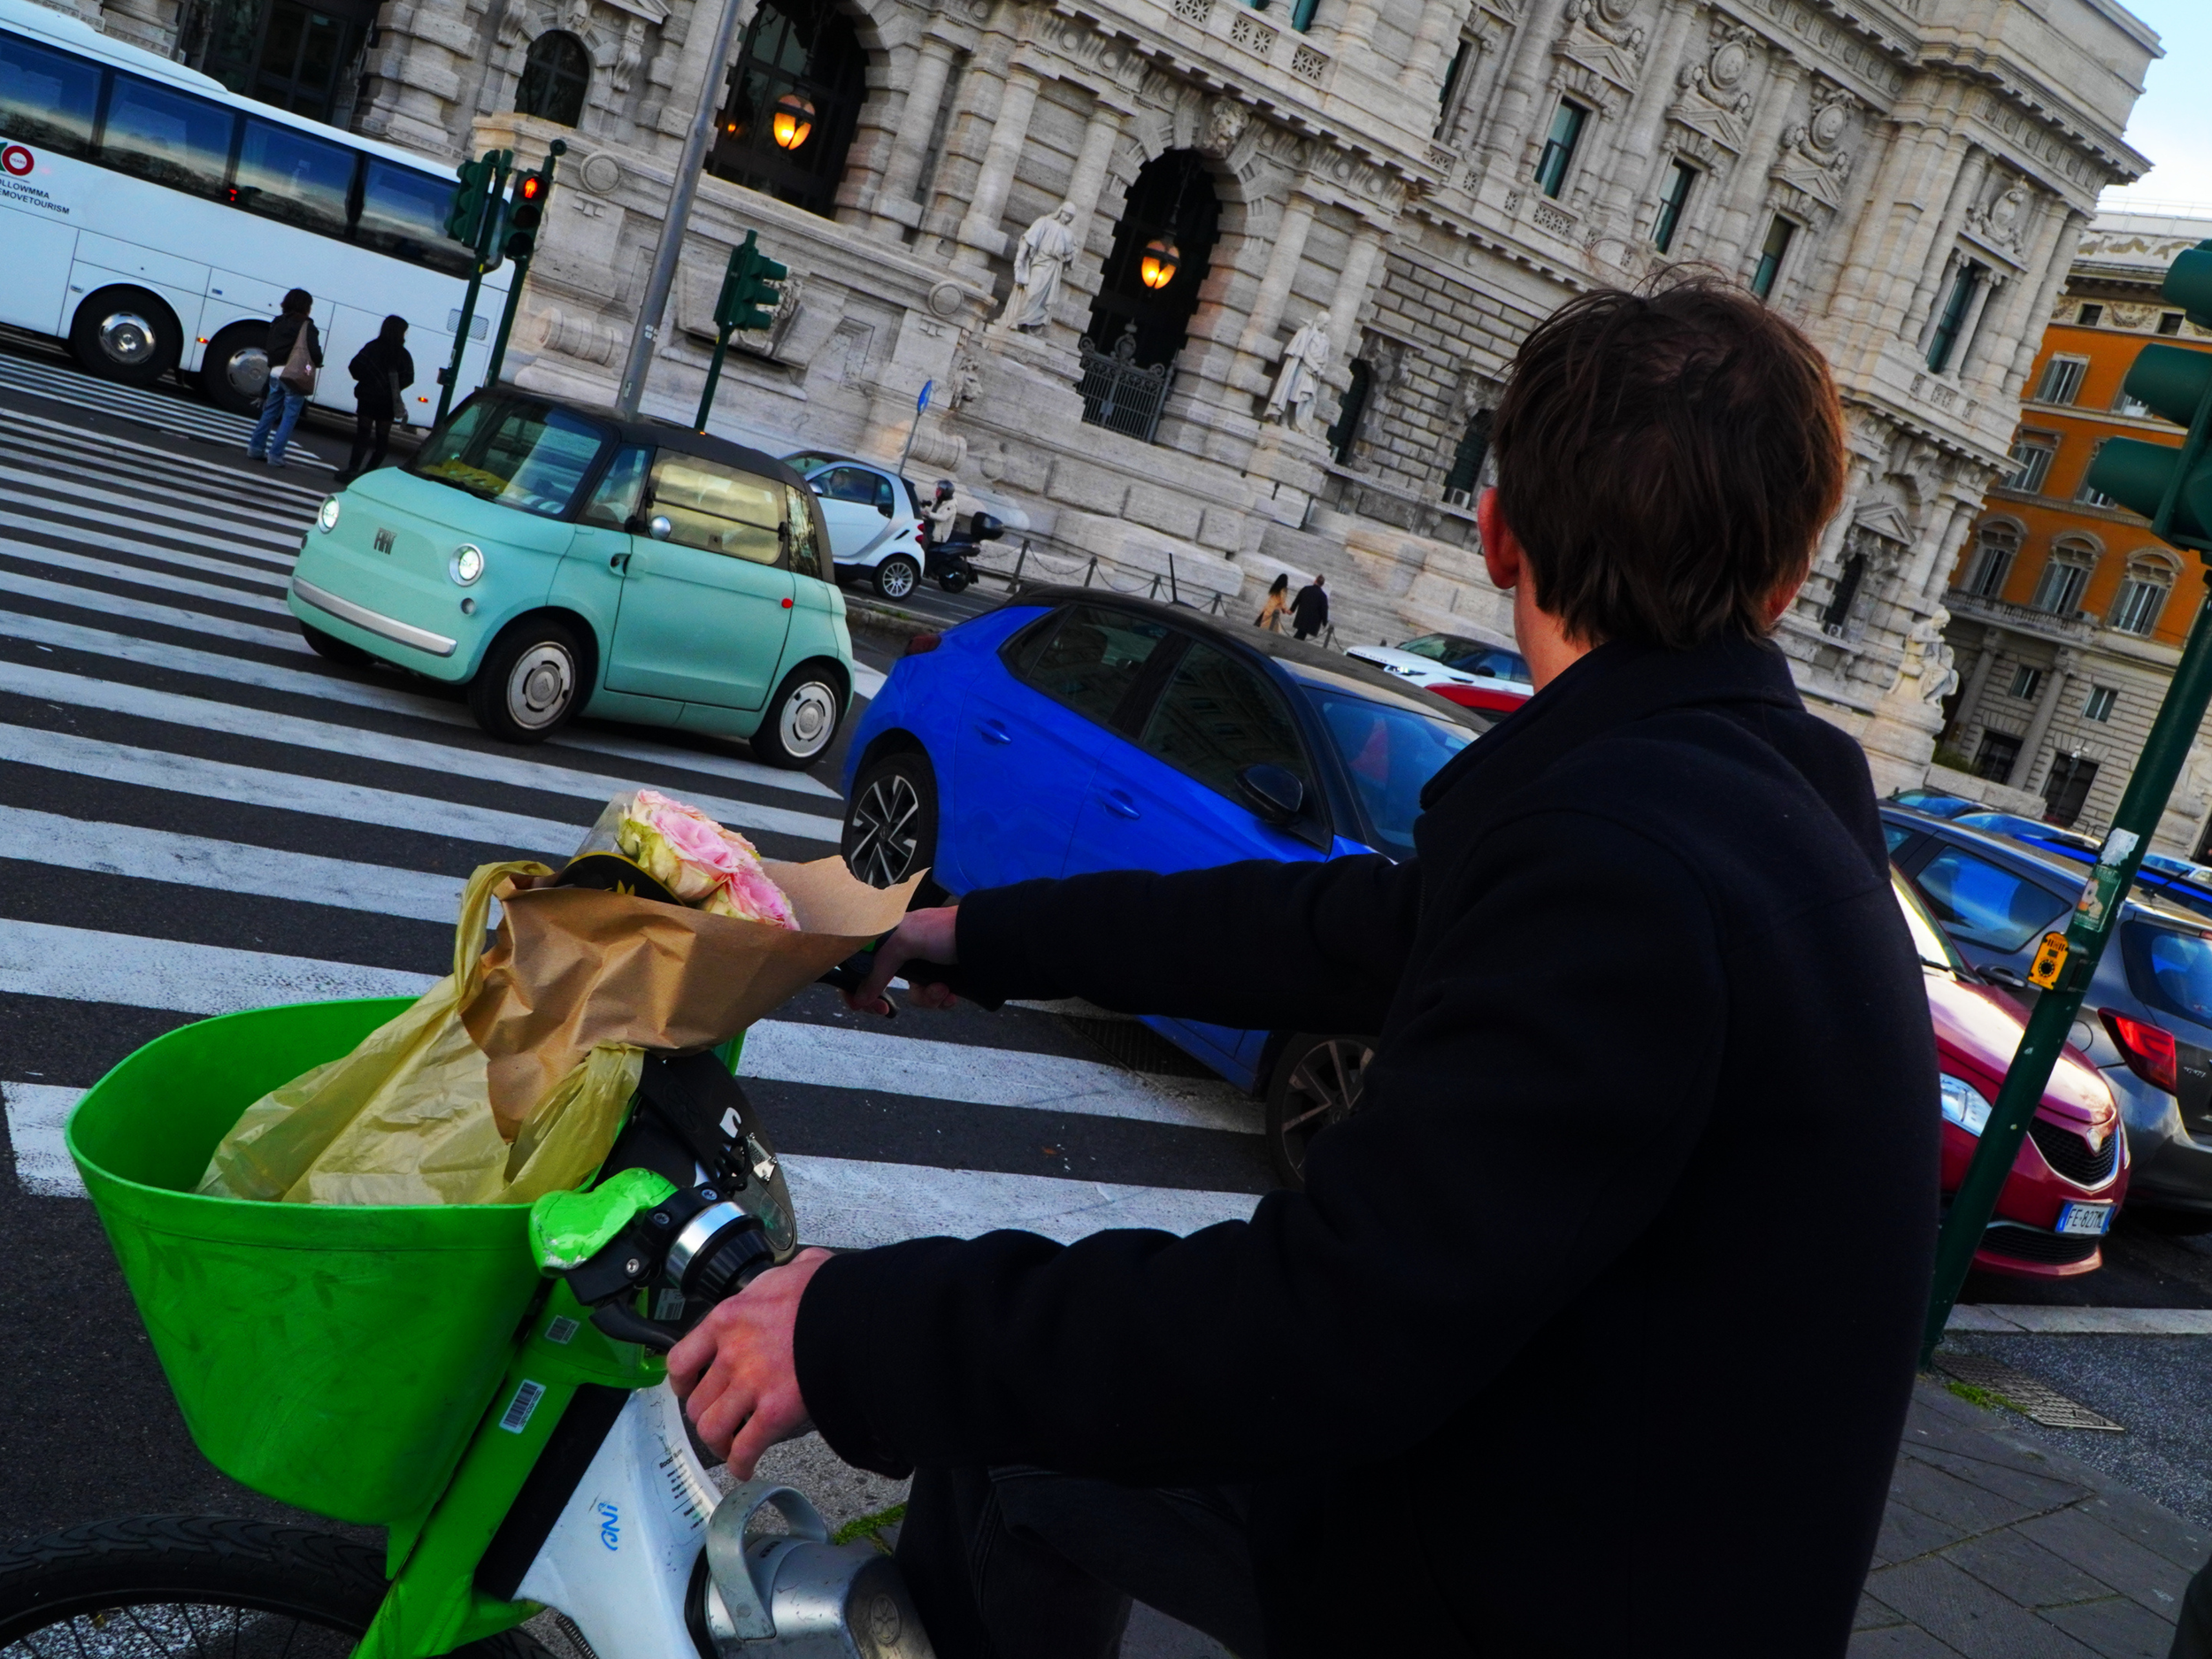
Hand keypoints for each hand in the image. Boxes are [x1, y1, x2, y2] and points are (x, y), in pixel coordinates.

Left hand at [668, 1247, 833, 1477]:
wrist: (856, 1312)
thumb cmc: (831, 1290)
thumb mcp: (798, 1270)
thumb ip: (786, 1275)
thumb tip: (802, 1269)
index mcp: (729, 1318)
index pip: (681, 1359)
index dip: (682, 1382)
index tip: (690, 1388)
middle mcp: (731, 1354)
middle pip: (697, 1401)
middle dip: (706, 1416)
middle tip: (719, 1421)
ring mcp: (751, 1385)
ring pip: (713, 1428)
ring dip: (719, 1443)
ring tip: (730, 1448)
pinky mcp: (774, 1412)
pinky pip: (746, 1447)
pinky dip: (742, 1463)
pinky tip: (746, 1467)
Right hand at [842, 905, 958, 1016]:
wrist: (987, 938)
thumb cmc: (945, 929)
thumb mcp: (905, 941)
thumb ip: (880, 967)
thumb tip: (860, 996)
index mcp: (891, 936)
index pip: (862, 962)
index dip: (856, 985)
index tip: (859, 1004)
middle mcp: (906, 951)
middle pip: (886, 985)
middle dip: (891, 997)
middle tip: (886, 1010)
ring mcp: (925, 966)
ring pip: (913, 995)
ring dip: (926, 998)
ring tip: (941, 988)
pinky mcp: (943, 977)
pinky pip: (933, 998)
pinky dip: (941, 999)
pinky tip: (950, 992)